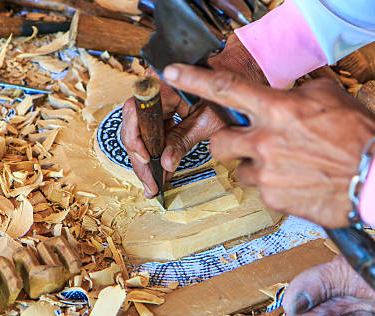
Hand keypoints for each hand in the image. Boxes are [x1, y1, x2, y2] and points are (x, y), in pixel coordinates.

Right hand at [121, 35, 265, 197]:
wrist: (240, 74)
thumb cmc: (228, 91)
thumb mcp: (208, 120)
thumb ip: (183, 140)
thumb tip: (165, 163)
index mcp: (163, 84)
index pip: (135, 111)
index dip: (135, 138)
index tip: (146, 158)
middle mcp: (154, 88)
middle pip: (134, 126)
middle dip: (140, 158)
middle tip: (149, 182)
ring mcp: (156, 100)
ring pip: (140, 132)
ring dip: (145, 159)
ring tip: (152, 182)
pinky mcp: (162, 110)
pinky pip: (151, 131)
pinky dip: (154, 152)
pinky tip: (157, 171)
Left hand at [162, 64, 374, 227]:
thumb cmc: (358, 137)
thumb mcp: (329, 98)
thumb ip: (296, 94)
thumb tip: (284, 93)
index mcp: (276, 110)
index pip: (225, 88)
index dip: (194, 79)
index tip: (172, 72)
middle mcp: (264, 141)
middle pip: (218, 142)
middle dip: (226, 143)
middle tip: (247, 144)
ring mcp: (265, 173)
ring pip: (239, 169)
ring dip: (255, 167)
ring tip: (287, 166)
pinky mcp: (272, 198)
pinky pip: (261, 190)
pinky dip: (274, 186)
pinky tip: (298, 182)